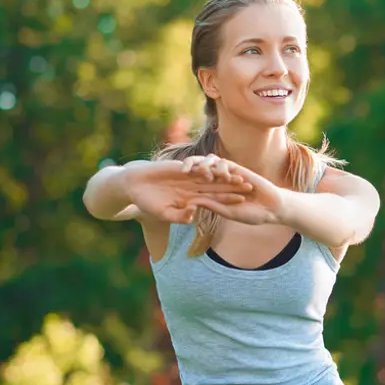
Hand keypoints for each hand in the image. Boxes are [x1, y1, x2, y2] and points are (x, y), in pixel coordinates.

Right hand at [125, 158, 252, 223]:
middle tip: (251, 187)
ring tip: (239, 177)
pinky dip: (206, 169)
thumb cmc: (147, 203)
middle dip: (233, 188)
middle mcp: (193, 188)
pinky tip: (219, 169)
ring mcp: (187, 177)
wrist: (134, 186)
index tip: (243, 202)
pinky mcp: (180, 168)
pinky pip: (196, 168)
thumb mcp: (163, 213)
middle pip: (217, 188)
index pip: (214, 201)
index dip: (228, 201)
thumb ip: (179, 216)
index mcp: (191, 200)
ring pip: (210, 177)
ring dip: (224, 177)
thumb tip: (193, 215)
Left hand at [183, 160, 287, 225]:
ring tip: (200, 171)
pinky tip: (221, 174)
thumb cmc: (251, 214)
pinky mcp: (237, 170)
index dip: (183, 183)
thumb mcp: (227, 212)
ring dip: (203, 164)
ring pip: (209, 163)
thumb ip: (211, 206)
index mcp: (212, 193)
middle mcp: (217, 182)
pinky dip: (219, 166)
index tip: (173, 184)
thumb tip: (190, 203)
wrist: (271, 208)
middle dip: (189, 166)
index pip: (193, 185)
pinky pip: (223, 163)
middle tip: (182, 170)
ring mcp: (227, 175)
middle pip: (198, 170)